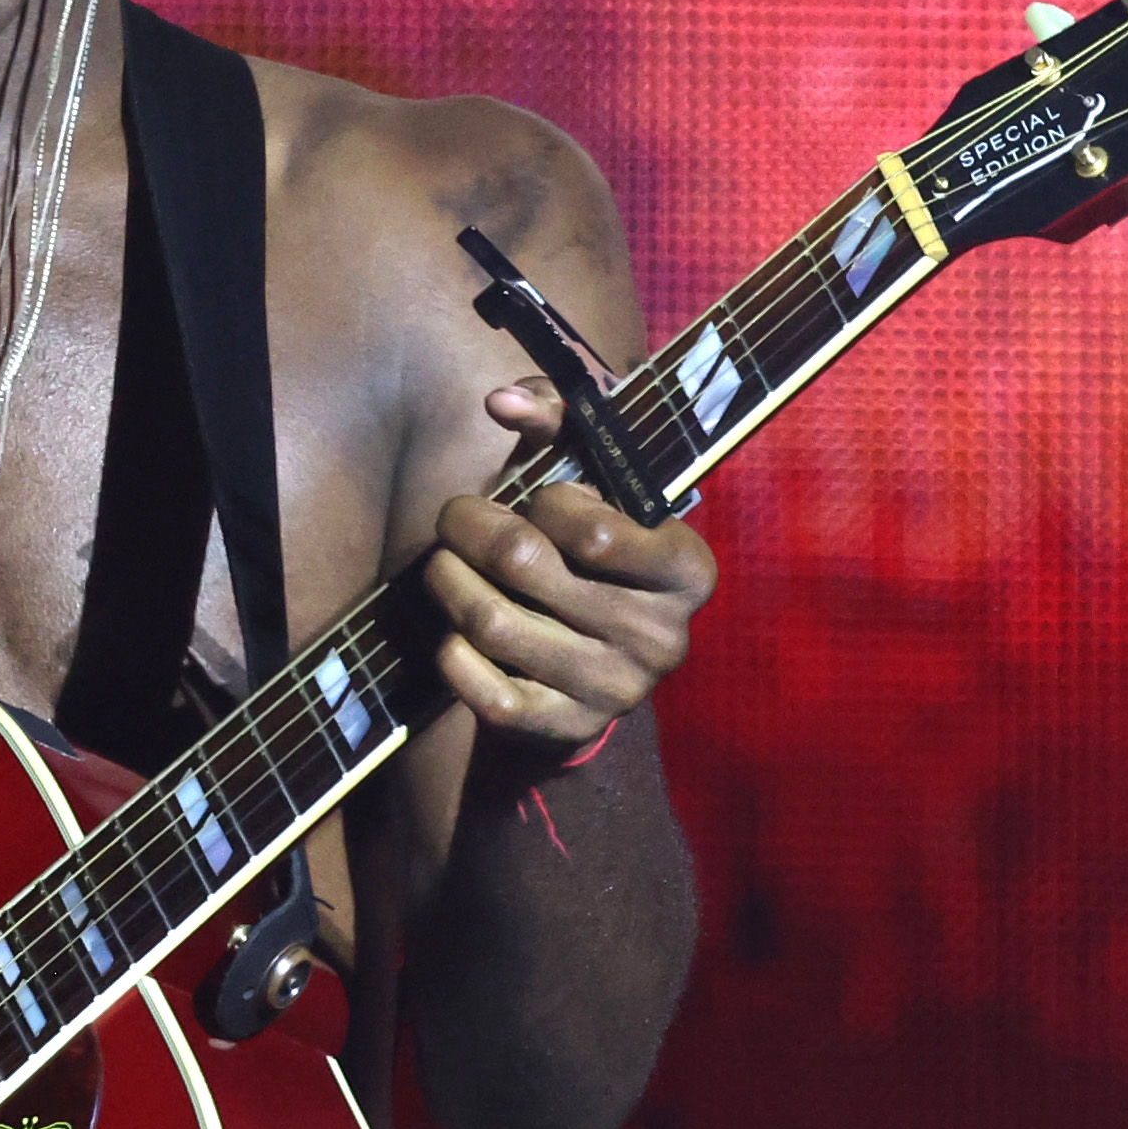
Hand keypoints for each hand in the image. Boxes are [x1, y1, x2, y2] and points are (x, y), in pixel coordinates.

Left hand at [424, 379, 718, 754]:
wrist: (593, 673)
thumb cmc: (592, 556)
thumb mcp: (595, 483)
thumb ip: (562, 422)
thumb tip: (501, 400)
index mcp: (687, 571)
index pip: (591, 529)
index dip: (545, 503)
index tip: (535, 501)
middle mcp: (662, 637)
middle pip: (525, 564)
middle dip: (470, 526)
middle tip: (453, 516)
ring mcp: (617, 690)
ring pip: (492, 621)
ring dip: (447, 581)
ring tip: (440, 564)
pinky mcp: (567, 728)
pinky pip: (487, 691)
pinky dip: (454, 656)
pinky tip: (452, 634)